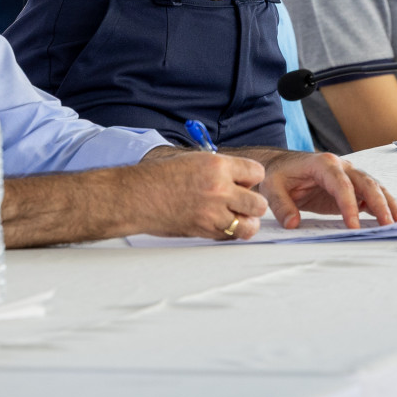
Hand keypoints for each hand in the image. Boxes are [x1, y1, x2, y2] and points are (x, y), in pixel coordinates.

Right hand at [126, 151, 268, 240]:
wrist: (137, 196)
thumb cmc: (159, 176)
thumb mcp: (193, 160)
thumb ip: (219, 168)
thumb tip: (238, 177)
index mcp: (217, 166)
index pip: (257, 172)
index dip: (252, 178)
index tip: (245, 181)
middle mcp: (219, 189)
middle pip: (259, 203)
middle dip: (254, 203)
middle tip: (243, 202)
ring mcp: (213, 212)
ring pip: (249, 225)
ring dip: (245, 222)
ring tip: (236, 217)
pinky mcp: (204, 230)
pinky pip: (230, 236)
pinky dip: (229, 232)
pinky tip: (220, 224)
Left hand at [256, 152, 396, 230]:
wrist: (281, 166)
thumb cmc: (278, 174)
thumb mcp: (272, 188)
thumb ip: (281, 205)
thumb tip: (292, 224)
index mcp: (324, 163)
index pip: (341, 184)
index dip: (349, 205)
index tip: (353, 226)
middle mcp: (342, 167)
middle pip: (367, 183)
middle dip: (380, 204)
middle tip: (389, 225)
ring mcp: (350, 177)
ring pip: (375, 189)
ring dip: (389, 206)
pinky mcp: (352, 189)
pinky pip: (373, 197)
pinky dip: (388, 207)